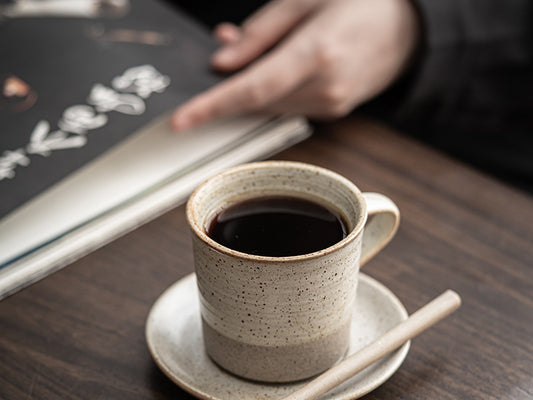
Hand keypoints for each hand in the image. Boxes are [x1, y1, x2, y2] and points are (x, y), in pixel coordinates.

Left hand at [170, 0, 419, 130]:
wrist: (409, 30)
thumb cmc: (361, 3)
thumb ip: (260, 33)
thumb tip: (223, 64)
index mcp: (317, 54)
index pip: (252, 90)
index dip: (213, 106)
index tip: (181, 121)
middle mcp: (324, 89)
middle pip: (256, 101)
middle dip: (230, 85)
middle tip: (221, 51)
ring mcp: (330, 106)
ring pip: (270, 106)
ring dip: (251, 86)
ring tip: (252, 49)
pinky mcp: (332, 112)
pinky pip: (288, 106)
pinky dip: (272, 92)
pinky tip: (276, 66)